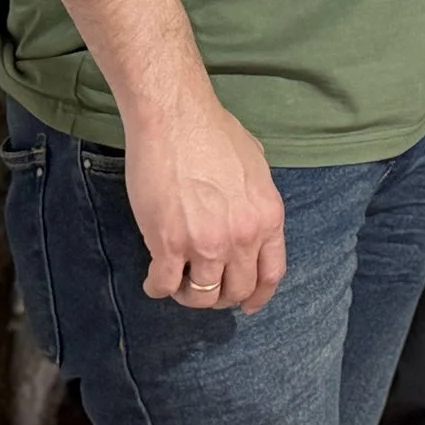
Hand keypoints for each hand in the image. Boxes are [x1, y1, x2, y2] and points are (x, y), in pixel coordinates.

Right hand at [124, 94, 287, 314]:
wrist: (177, 119)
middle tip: (202, 285)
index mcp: (268, 217)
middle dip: (219, 296)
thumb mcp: (256, 165)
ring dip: (187, 294)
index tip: (248, 305)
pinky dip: (157, 287)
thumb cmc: (214, 133)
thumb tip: (250, 216)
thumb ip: (256, 200)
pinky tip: (153, 277)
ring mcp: (206, 244)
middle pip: (236, 291)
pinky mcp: (169, 245)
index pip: (271, 274)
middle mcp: (243, 237)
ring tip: (176, 279)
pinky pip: (164, 285)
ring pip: (201, 296)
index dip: (259, 296)